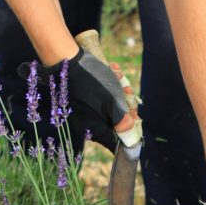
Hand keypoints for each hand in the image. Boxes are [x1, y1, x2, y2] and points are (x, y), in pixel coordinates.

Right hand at [18, 47, 133, 151]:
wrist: (69, 60)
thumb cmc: (93, 84)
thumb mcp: (113, 104)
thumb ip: (123, 125)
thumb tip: (131, 141)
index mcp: (97, 132)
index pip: (118, 144)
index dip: (131, 133)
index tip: (136, 118)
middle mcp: (91, 126)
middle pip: (118, 124)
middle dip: (126, 107)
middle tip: (127, 90)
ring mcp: (88, 114)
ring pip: (113, 109)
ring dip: (120, 93)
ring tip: (118, 77)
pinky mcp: (87, 102)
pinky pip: (105, 99)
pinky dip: (111, 86)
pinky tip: (113, 72)